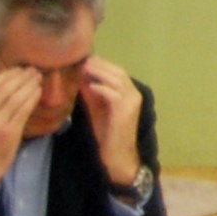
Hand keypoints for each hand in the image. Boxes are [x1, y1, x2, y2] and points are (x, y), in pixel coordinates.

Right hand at [0, 67, 41, 196]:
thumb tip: (9, 81)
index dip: (8, 74)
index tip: (20, 69)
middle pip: (6, 88)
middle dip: (22, 76)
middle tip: (34, 70)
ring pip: (16, 97)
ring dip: (30, 85)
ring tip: (38, 78)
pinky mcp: (9, 132)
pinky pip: (23, 110)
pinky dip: (32, 98)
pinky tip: (38, 92)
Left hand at [80, 56, 144, 184]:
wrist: (117, 156)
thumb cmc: (108, 134)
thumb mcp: (98, 110)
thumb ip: (92, 95)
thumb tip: (82, 79)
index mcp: (130, 93)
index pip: (118, 72)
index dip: (102, 64)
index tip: (85, 59)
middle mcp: (134, 95)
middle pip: (118, 72)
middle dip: (100, 65)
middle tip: (82, 59)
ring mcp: (131, 103)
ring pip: (117, 80)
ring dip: (99, 73)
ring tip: (84, 68)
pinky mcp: (124, 112)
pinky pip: (113, 94)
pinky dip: (101, 88)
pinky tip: (89, 85)